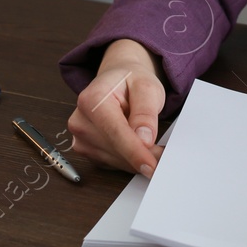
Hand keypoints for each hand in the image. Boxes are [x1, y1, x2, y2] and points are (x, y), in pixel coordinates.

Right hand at [65, 39, 166, 175]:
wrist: (118, 80)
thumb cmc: (131, 81)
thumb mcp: (147, 87)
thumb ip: (146, 112)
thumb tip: (144, 140)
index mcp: (91, 99)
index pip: (114, 132)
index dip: (134, 152)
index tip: (151, 166)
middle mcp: (80, 121)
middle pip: (114, 149)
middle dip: (142, 155)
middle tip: (166, 153)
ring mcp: (80, 138)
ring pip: (114, 161)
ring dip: (136, 159)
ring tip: (154, 146)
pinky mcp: (86, 150)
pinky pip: (112, 164)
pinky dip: (129, 161)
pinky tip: (138, 148)